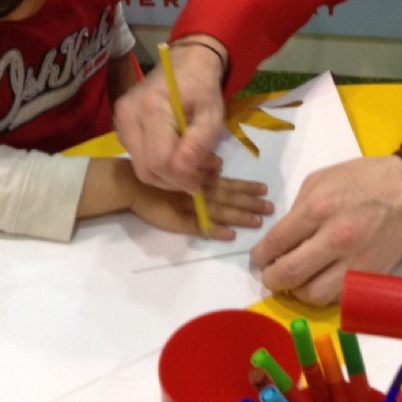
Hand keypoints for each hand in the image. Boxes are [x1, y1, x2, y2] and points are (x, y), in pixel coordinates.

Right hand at [112, 40, 226, 192]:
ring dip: (168, 176)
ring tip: (196, 165)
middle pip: (146, 169)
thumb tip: (183, 174)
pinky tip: (179, 155)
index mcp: (151, 108)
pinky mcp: (121, 127)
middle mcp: (128, 115)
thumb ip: (198, 144)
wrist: (186, 63)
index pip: (159, 160)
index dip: (180, 179)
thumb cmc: (202, 87)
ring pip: (141, 167)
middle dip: (175, 181)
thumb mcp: (211, 114)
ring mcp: (120, 121)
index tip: (201, 183)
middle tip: (202, 176)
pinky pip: (138, 157)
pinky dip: (159, 165)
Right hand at [130, 171, 273, 240]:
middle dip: (250, 203)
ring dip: (239, 216)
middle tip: (270, 208)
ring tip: (258, 221)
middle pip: (228, 198)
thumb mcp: (180, 165)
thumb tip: (220, 167)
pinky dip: (214, 231)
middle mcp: (197, 192)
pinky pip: (198, 227)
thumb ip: (201, 170)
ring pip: (218, 211)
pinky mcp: (176, 221)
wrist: (131, 185)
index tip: (265, 189)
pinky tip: (229, 235)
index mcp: (200, 179)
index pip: (227, 183)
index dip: (246, 186)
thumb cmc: (157, 173)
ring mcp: (187, 207)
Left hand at [249, 155, 401, 306]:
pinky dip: (324, 294)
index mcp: (318, 208)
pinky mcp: (370, 276)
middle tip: (271, 274)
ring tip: (297, 279)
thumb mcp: (321, 179)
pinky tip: (321, 280)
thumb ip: (298, 208)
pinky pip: (338, 298)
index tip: (259, 258)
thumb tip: (282, 237)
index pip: (276, 243)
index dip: (260, 256)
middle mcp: (334, 238)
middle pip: (290, 275)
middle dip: (272, 279)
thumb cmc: (363, 179)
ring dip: (298, 291)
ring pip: (313, 295)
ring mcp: (354, 261)